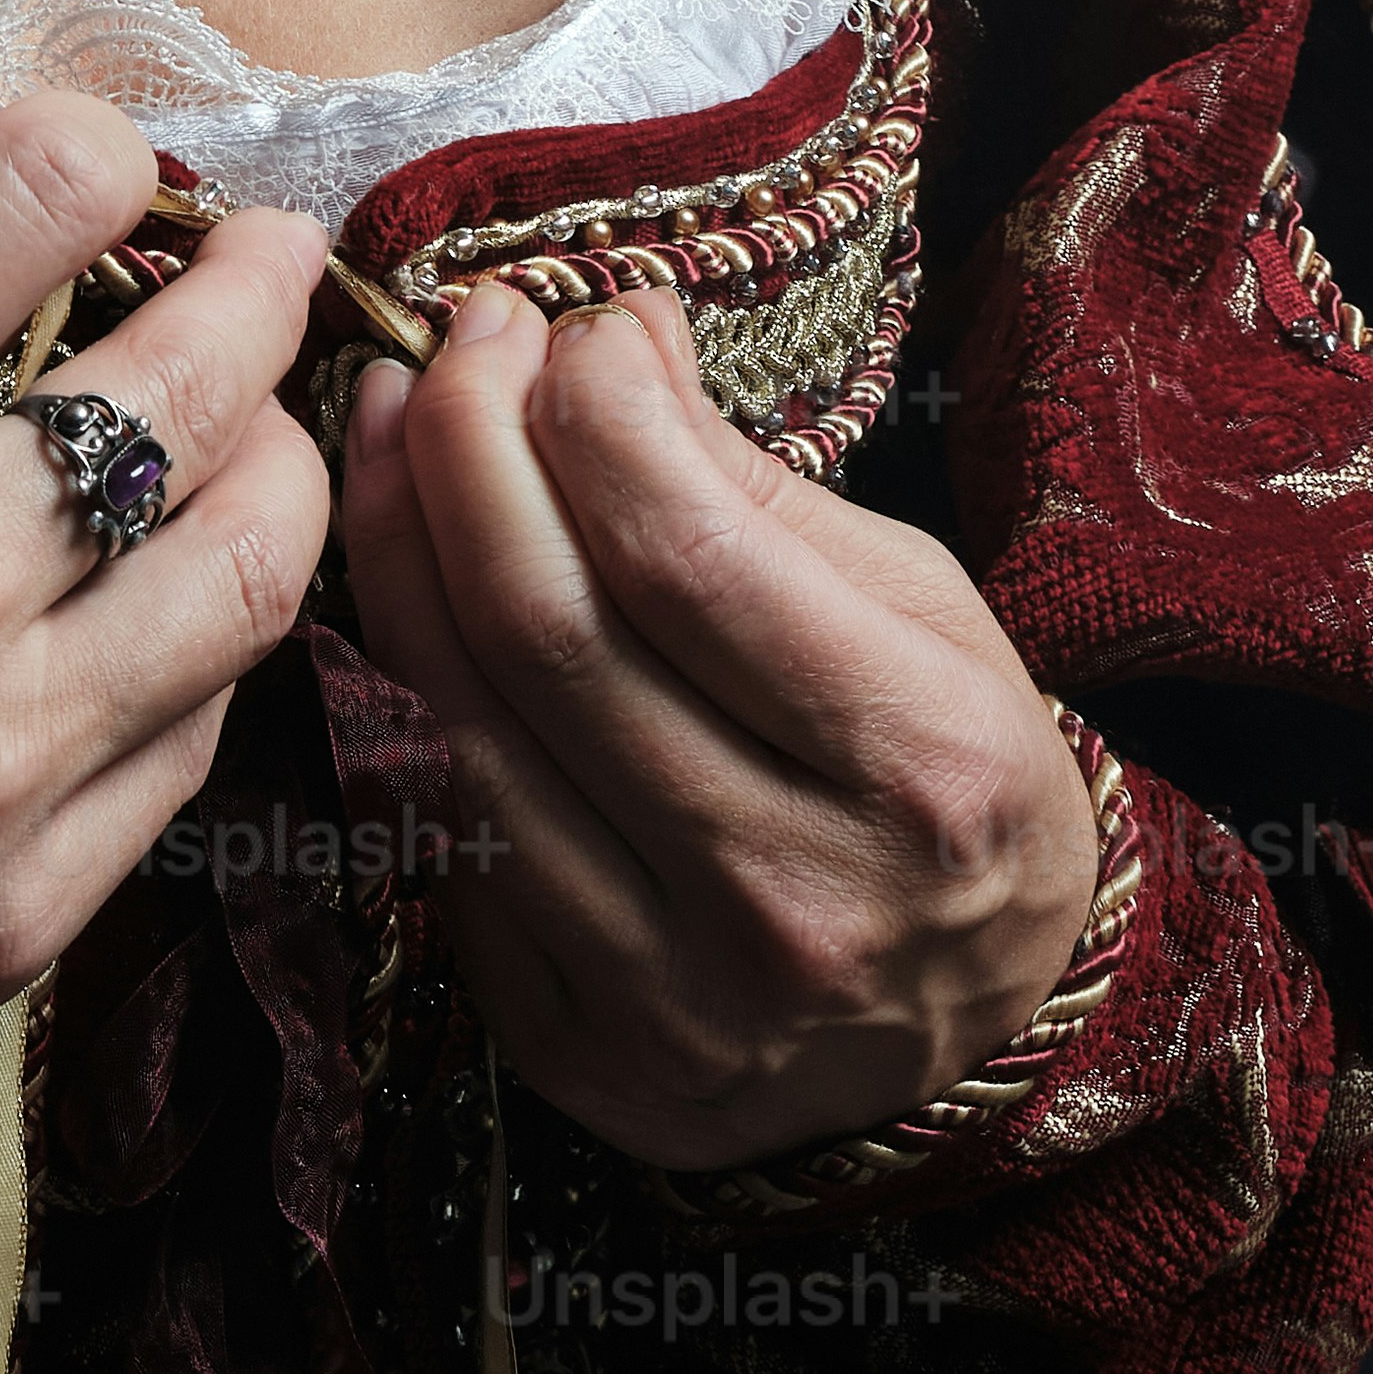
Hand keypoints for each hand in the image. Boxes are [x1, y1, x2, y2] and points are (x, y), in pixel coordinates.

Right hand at [0, 91, 331, 1103]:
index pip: (38, 198)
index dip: (101, 153)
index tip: (112, 170)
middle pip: (203, 384)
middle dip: (261, 291)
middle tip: (271, 263)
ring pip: (253, 573)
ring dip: (279, 467)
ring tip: (261, 427)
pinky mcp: (15, 907)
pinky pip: (190, 741)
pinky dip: (199, 645)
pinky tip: (168, 601)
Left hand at [340, 278, 1104, 1170]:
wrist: (974, 1028)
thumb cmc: (948, 778)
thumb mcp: (917, 607)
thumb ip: (751, 482)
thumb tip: (613, 335)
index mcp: (919, 767)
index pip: (688, 553)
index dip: (596, 408)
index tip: (573, 327)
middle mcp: (794, 897)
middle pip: (550, 632)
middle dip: (471, 447)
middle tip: (456, 347)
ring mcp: (672, 995)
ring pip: (464, 726)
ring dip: (401, 542)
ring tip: (398, 424)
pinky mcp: (572, 1046)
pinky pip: (440, 826)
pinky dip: (404, 679)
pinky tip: (406, 580)